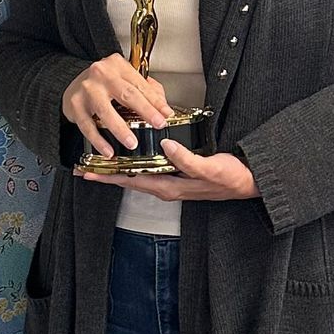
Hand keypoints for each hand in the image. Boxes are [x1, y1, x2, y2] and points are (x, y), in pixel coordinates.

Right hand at [62, 54, 170, 159]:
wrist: (72, 82)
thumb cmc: (103, 82)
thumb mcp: (125, 78)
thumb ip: (146, 89)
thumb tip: (162, 107)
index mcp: (117, 65)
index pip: (140, 84)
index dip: (156, 101)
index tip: (166, 114)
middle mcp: (101, 74)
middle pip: (127, 94)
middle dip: (145, 111)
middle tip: (157, 124)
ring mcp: (87, 89)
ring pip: (106, 111)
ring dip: (120, 129)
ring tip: (132, 142)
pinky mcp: (75, 105)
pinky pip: (88, 126)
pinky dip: (99, 140)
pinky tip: (108, 150)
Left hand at [80, 140, 257, 202]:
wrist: (248, 182)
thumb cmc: (230, 178)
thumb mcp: (208, 168)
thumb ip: (186, 159)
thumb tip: (165, 146)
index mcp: (169, 187)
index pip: (131, 182)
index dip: (109, 177)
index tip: (88, 172)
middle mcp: (167, 187)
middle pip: (129, 181)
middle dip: (107, 174)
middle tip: (84, 167)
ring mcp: (172, 182)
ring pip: (138, 176)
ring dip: (118, 170)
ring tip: (101, 161)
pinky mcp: (178, 176)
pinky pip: (150, 171)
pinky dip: (135, 165)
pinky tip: (132, 156)